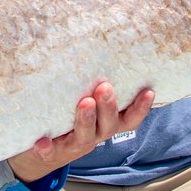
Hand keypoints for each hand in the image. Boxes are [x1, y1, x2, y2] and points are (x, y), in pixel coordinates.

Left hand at [6, 82, 154, 182]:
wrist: (41, 152)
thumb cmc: (68, 117)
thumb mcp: (85, 99)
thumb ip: (91, 80)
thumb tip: (93, 37)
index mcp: (106, 123)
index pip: (129, 118)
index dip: (141, 108)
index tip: (148, 91)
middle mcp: (95, 134)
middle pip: (109, 126)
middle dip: (109, 107)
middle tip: (105, 87)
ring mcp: (73, 145)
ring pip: (85, 137)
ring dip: (86, 120)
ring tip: (85, 102)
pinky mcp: (52, 153)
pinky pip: (51, 153)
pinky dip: (48, 149)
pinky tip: (42, 142)